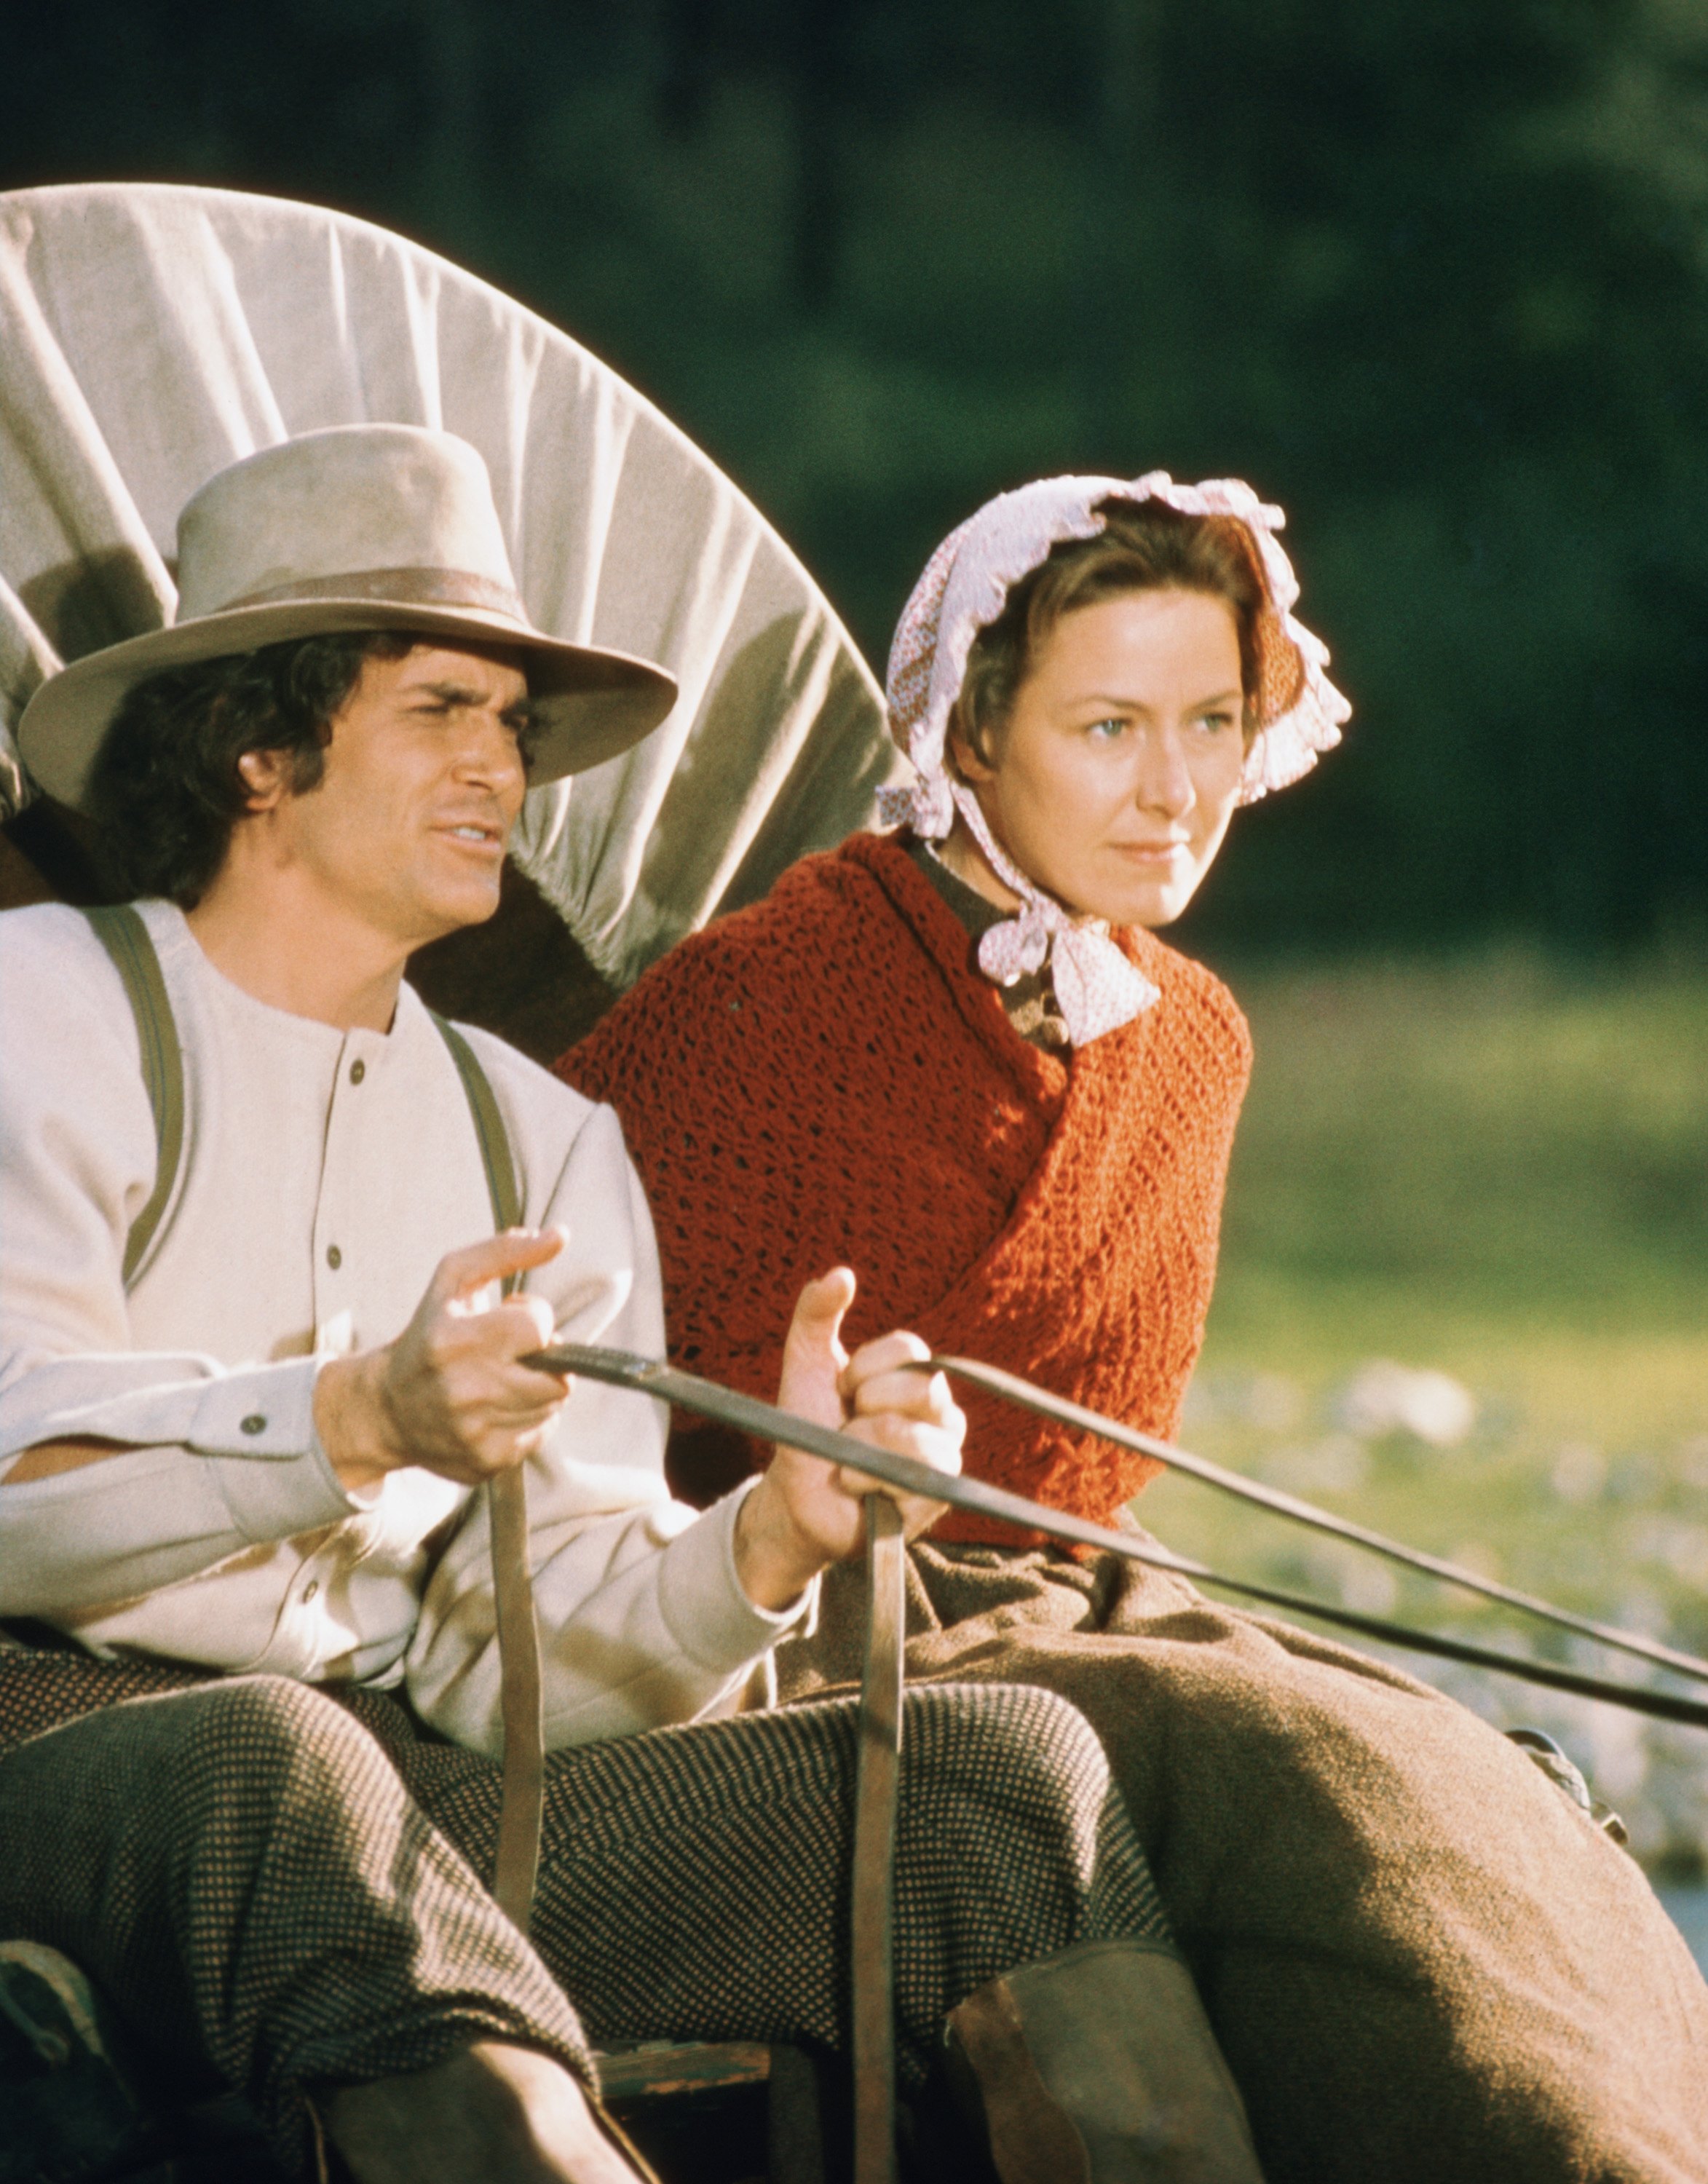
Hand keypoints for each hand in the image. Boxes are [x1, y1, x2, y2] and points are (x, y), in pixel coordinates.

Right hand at [314, 1229, 570, 1495]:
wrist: (386, 1408)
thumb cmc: (427, 1335)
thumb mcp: (453, 1281)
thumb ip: (506, 1252)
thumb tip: (561, 1236)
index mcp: (455, 1342)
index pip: (539, 1327)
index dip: (534, 1318)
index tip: (510, 1321)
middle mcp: (465, 1391)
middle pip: (557, 1375)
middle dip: (544, 1357)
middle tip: (512, 1353)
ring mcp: (476, 1432)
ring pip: (553, 1404)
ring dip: (539, 1387)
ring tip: (503, 1378)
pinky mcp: (487, 1461)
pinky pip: (541, 1434)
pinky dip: (529, 1417)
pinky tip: (498, 1407)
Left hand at [733, 1267, 963, 1610]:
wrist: (795, 1493)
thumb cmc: (806, 1425)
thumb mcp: (804, 1363)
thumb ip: (816, 1314)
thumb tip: (840, 1274)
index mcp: (916, 1376)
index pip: (911, 1350)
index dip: (866, 1368)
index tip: (842, 1387)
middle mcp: (943, 1414)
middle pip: (923, 1390)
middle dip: (866, 1410)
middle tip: (845, 1427)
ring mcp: (945, 1458)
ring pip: (916, 1440)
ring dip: (861, 1453)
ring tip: (847, 1463)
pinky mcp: (937, 1502)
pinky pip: (911, 1484)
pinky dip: (870, 1486)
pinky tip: (861, 1490)